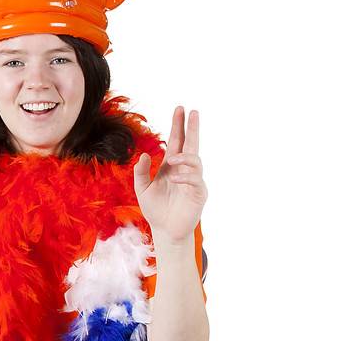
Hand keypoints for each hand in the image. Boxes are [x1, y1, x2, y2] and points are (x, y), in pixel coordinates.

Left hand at [134, 107, 206, 245]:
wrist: (164, 231)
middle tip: (192, 111)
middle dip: (192, 128)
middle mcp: (184, 170)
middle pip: (191, 144)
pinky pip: (195, 180)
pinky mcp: (198, 193)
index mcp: (171, 167)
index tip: (180, 110)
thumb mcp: (142, 189)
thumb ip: (141, 172)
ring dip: (184, 157)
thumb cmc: (155, 210)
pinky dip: (186, 177)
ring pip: (195, 161)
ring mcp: (193, 181)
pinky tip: (176, 179)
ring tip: (171, 160)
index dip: (178, 126)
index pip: (176, 142)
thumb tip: (144, 155)